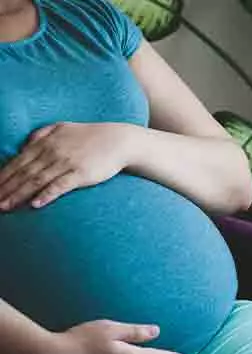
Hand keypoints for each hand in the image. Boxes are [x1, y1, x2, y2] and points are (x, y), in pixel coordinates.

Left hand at [0, 122, 134, 210]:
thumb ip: (41, 134)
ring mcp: (67, 163)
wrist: (119, 140)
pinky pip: (60, 186)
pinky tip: (35, 204)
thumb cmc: (91, 135)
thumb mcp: (63, 128)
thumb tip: (24, 146)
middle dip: (5, 188)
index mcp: (45, 142)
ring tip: (5, 206)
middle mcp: (52, 152)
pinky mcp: (82, 174)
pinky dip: (47, 195)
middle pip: (23, 173)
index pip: (17, 162)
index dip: (3, 176)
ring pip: (37, 181)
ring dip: (19, 194)